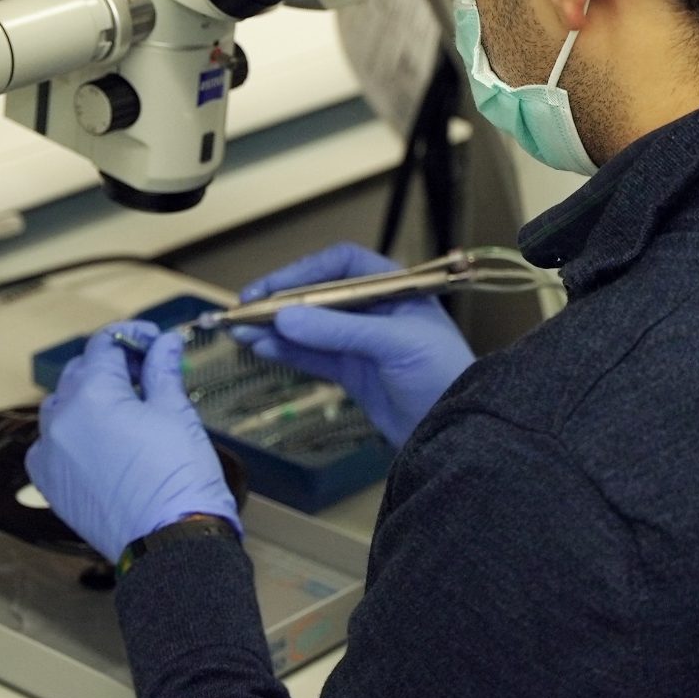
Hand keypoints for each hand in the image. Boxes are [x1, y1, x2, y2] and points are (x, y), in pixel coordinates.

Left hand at [26, 320, 238, 564]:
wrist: (170, 542)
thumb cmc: (178, 478)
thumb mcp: (176, 411)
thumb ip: (162, 370)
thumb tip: (164, 344)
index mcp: (92, 394)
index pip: (104, 345)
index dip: (133, 336)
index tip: (154, 342)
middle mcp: (61, 420)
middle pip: (80, 372)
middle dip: (112, 366)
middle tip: (147, 372)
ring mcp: (50, 453)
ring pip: (61, 406)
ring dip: (88, 397)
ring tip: (125, 408)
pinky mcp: (50, 483)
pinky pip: (50, 444)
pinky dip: (69, 434)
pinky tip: (99, 441)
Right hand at [232, 243, 473, 447]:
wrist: (459, 431)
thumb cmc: (443, 375)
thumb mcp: (394, 343)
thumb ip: (339, 330)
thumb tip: (286, 318)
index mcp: (393, 288)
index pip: (340, 266)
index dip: (304, 272)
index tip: (272, 289)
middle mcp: (374, 310)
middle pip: (318, 296)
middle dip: (280, 302)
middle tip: (244, 310)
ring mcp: (361, 342)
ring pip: (308, 328)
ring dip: (274, 328)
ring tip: (240, 331)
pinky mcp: (352, 372)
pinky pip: (311, 356)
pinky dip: (285, 352)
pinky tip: (260, 348)